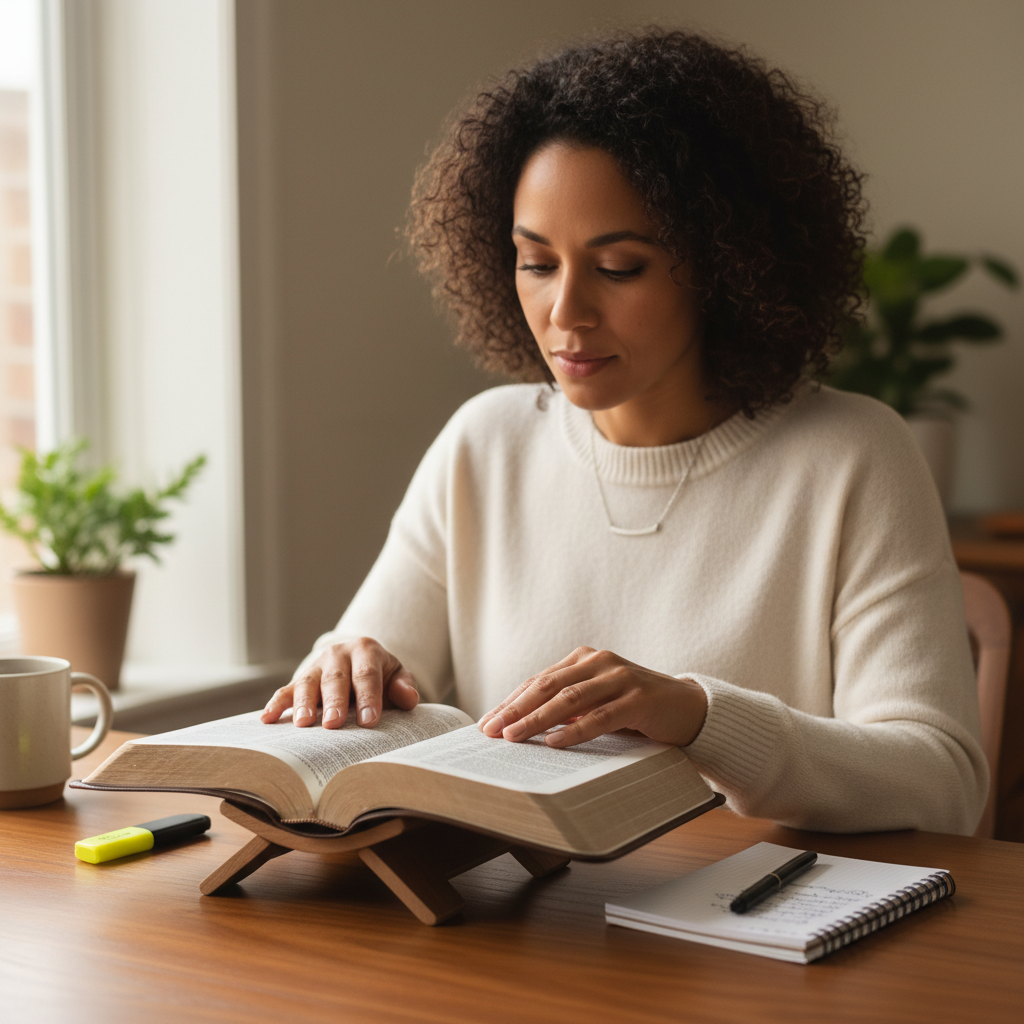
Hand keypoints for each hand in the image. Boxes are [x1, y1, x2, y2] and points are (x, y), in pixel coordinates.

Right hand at [261, 637, 418, 728]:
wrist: (358, 661)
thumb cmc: (380, 675)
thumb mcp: (396, 675)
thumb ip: (404, 685)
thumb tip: (410, 698)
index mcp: (365, 651)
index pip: (367, 675)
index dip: (369, 698)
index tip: (369, 721)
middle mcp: (338, 654)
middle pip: (336, 678)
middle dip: (335, 701)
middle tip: (334, 724)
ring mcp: (316, 667)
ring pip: (308, 683)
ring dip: (304, 703)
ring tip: (304, 724)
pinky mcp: (299, 680)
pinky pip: (285, 691)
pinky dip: (276, 704)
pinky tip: (268, 720)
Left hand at [477, 647, 707, 747]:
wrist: (688, 708)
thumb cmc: (635, 708)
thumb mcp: (597, 702)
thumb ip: (567, 707)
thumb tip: (521, 727)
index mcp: (583, 659)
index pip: (538, 681)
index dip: (510, 701)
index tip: (487, 722)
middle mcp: (599, 662)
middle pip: (548, 686)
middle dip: (515, 709)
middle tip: (492, 731)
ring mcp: (620, 677)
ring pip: (570, 699)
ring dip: (538, 720)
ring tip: (515, 737)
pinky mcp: (639, 698)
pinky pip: (601, 716)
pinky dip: (575, 730)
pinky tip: (555, 742)